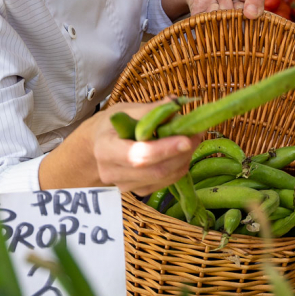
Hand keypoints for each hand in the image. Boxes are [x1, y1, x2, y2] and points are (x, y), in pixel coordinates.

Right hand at [39, 99, 201, 194]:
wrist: (97, 146)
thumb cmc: (112, 125)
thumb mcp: (126, 110)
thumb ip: (150, 110)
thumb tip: (175, 104)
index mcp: (105, 148)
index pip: (138, 155)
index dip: (164, 149)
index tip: (186, 138)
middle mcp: (112, 172)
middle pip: (154, 170)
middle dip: (180, 154)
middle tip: (197, 134)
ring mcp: (124, 186)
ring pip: (163, 178)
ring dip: (183, 160)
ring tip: (191, 140)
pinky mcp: (137, 192)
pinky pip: (164, 183)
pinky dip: (178, 168)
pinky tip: (180, 153)